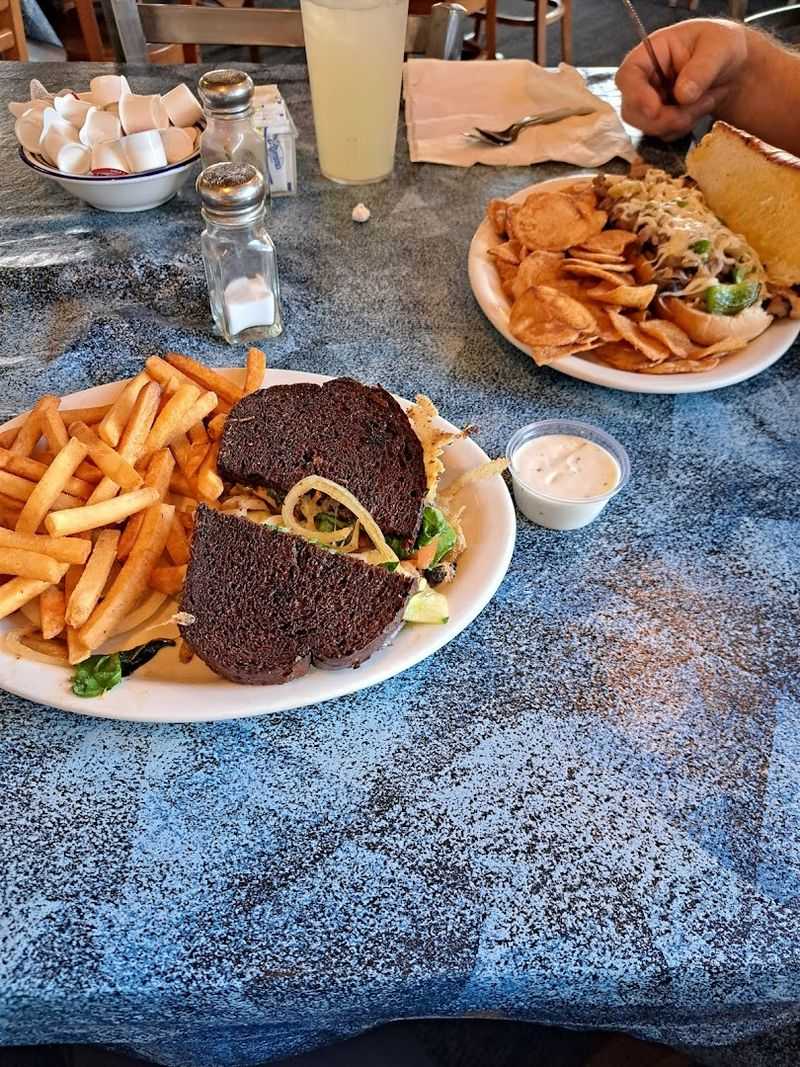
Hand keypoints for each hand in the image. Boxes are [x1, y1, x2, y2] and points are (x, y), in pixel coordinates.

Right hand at [616, 19, 748, 139]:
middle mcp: (644, 79)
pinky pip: (663, 134)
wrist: (734, 67)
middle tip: (694, 109)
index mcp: (651, 53)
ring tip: (707, 101)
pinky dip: (684, 128)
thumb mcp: (719, 48)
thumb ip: (702, 68)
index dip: (635, 95)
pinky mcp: (660, 119)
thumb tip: (682, 96)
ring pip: (648, 127)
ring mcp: (650, 102)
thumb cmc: (723, 47)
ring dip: (679, 122)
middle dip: (663, 118)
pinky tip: (701, 109)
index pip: (627, 76)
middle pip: (632, 110)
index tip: (655, 110)